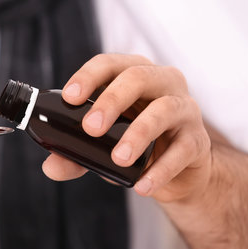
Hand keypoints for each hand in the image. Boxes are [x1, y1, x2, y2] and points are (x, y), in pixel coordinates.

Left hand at [42, 54, 212, 202]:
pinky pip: (183, 150)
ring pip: (164, 109)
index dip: (88, 76)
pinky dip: (161, 169)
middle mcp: (161, 83)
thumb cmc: (136, 144)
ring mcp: (184, 109)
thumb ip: (75, 154)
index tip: (69, 97)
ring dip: (138, 134)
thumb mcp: (101, 147)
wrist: (178, 171)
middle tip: (91, 127)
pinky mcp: (197, 140)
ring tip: (119, 159)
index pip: (110, 64)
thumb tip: (50, 166)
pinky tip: (142, 185)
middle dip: (111, 100)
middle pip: (137, 77)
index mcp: (133, 74)